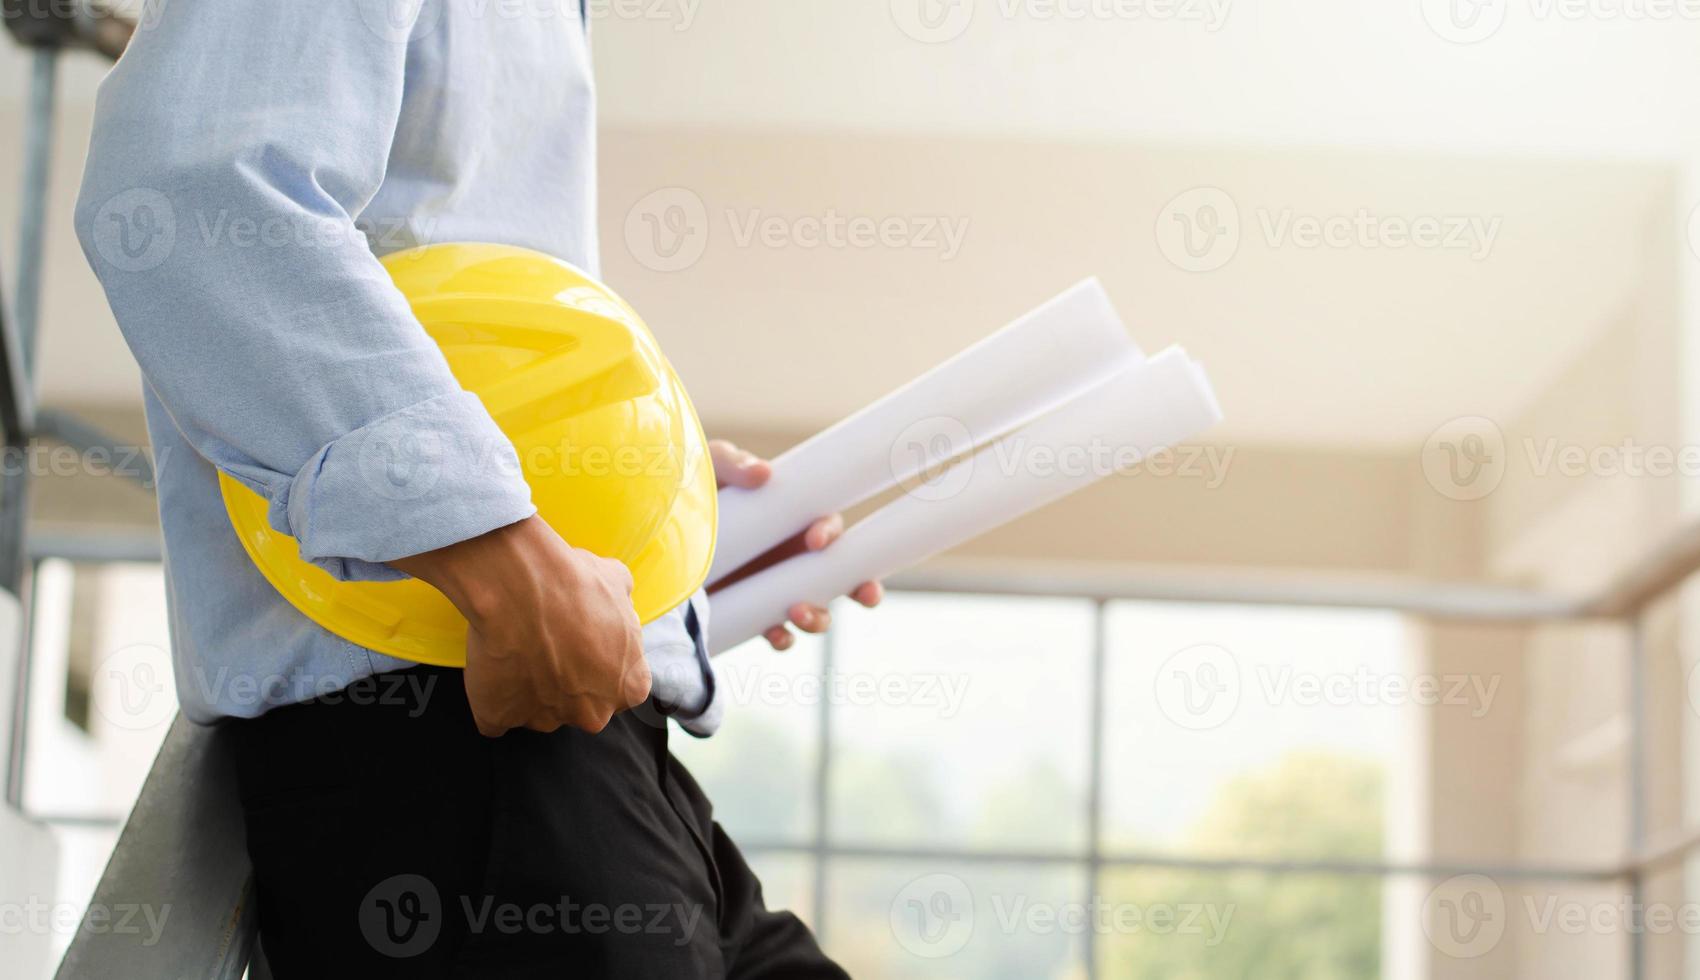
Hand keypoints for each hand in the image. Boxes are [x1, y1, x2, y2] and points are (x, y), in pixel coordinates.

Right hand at [392, 514, 649, 736]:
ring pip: (538, 713)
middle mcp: (593, 714)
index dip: (600, 665)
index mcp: (628, 687)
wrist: (522, 587)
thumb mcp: (617, 581)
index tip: (583, 645)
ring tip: (518, 649)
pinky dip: (491, 698)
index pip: (621, 690)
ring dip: (529, 690)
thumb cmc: (575, 585)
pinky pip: (495, 717)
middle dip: (567, 684)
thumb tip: (617, 601)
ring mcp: (546, 721)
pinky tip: (492, 666)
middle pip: (581, 708)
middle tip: (549, 646)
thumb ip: (623, 606)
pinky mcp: (500, 718)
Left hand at [706, 439, 881, 650]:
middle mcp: (793, 558)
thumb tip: (763, 473)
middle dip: (863, 588)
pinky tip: (776, 634)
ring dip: (819, 617)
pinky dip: (783, 638)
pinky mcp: (753, 614)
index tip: (816, 541)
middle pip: (844, 577)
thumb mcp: (712, 469)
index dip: (833, 535)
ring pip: (817, 610)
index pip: (829, 528)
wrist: (659, 534)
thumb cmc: (695, 492)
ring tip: (798, 613)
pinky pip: (780, 634)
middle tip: (863, 594)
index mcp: (794, 522)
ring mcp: (775, 589)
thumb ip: (734, 464)